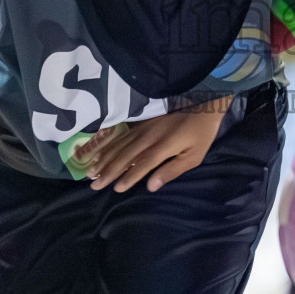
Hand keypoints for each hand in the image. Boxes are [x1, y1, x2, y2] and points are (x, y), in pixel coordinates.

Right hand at [80, 102, 227, 191]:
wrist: (203, 104)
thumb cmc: (200, 134)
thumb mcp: (194, 156)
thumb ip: (171, 171)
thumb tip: (151, 186)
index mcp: (163, 146)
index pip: (142, 164)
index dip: (129, 177)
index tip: (116, 189)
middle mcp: (149, 136)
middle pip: (125, 155)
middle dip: (109, 171)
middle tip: (93, 185)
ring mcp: (143, 128)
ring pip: (119, 145)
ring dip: (104, 159)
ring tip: (91, 172)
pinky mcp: (141, 122)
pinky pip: (120, 135)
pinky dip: (107, 145)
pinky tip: (98, 152)